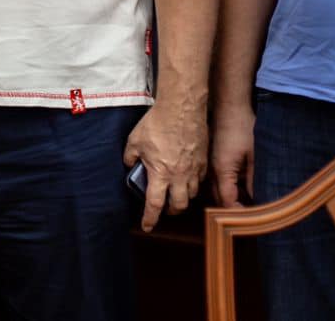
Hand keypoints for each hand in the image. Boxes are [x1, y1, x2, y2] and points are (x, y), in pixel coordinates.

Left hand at [124, 100, 207, 231]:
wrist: (181, 108)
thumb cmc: (157, 123)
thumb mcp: (134, 140)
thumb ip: (130, 156)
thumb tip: (130, 165)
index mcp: (160, 173)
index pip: (155, 205)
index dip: (150, 218)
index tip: (147, 226)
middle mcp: (180, 176)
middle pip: (179, 205)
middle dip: (171, 210)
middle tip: (164, 207)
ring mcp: (194, 169)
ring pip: (192, 194)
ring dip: (183, 197)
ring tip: (175, 192)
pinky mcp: (204, 161)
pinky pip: (200, 180)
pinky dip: (193, 183)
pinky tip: (187, 177)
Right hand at [211, 101, 255, 207]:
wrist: (229, 106)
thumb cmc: (243, 128)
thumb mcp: (255, 156)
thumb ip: (254, 180)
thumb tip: (257, 201)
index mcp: (222, 171)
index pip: (227, 202)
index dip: (239, 213)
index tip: (254, 221)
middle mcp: (212, 171)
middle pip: (219, 200)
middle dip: (233, 210)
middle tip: (252, 216)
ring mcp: (210, 165)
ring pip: (217, 191)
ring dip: (230, 199)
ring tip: (249, 203)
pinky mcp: (213, 160)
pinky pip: (218, 181)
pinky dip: (228, 188)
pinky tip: (242, 188)